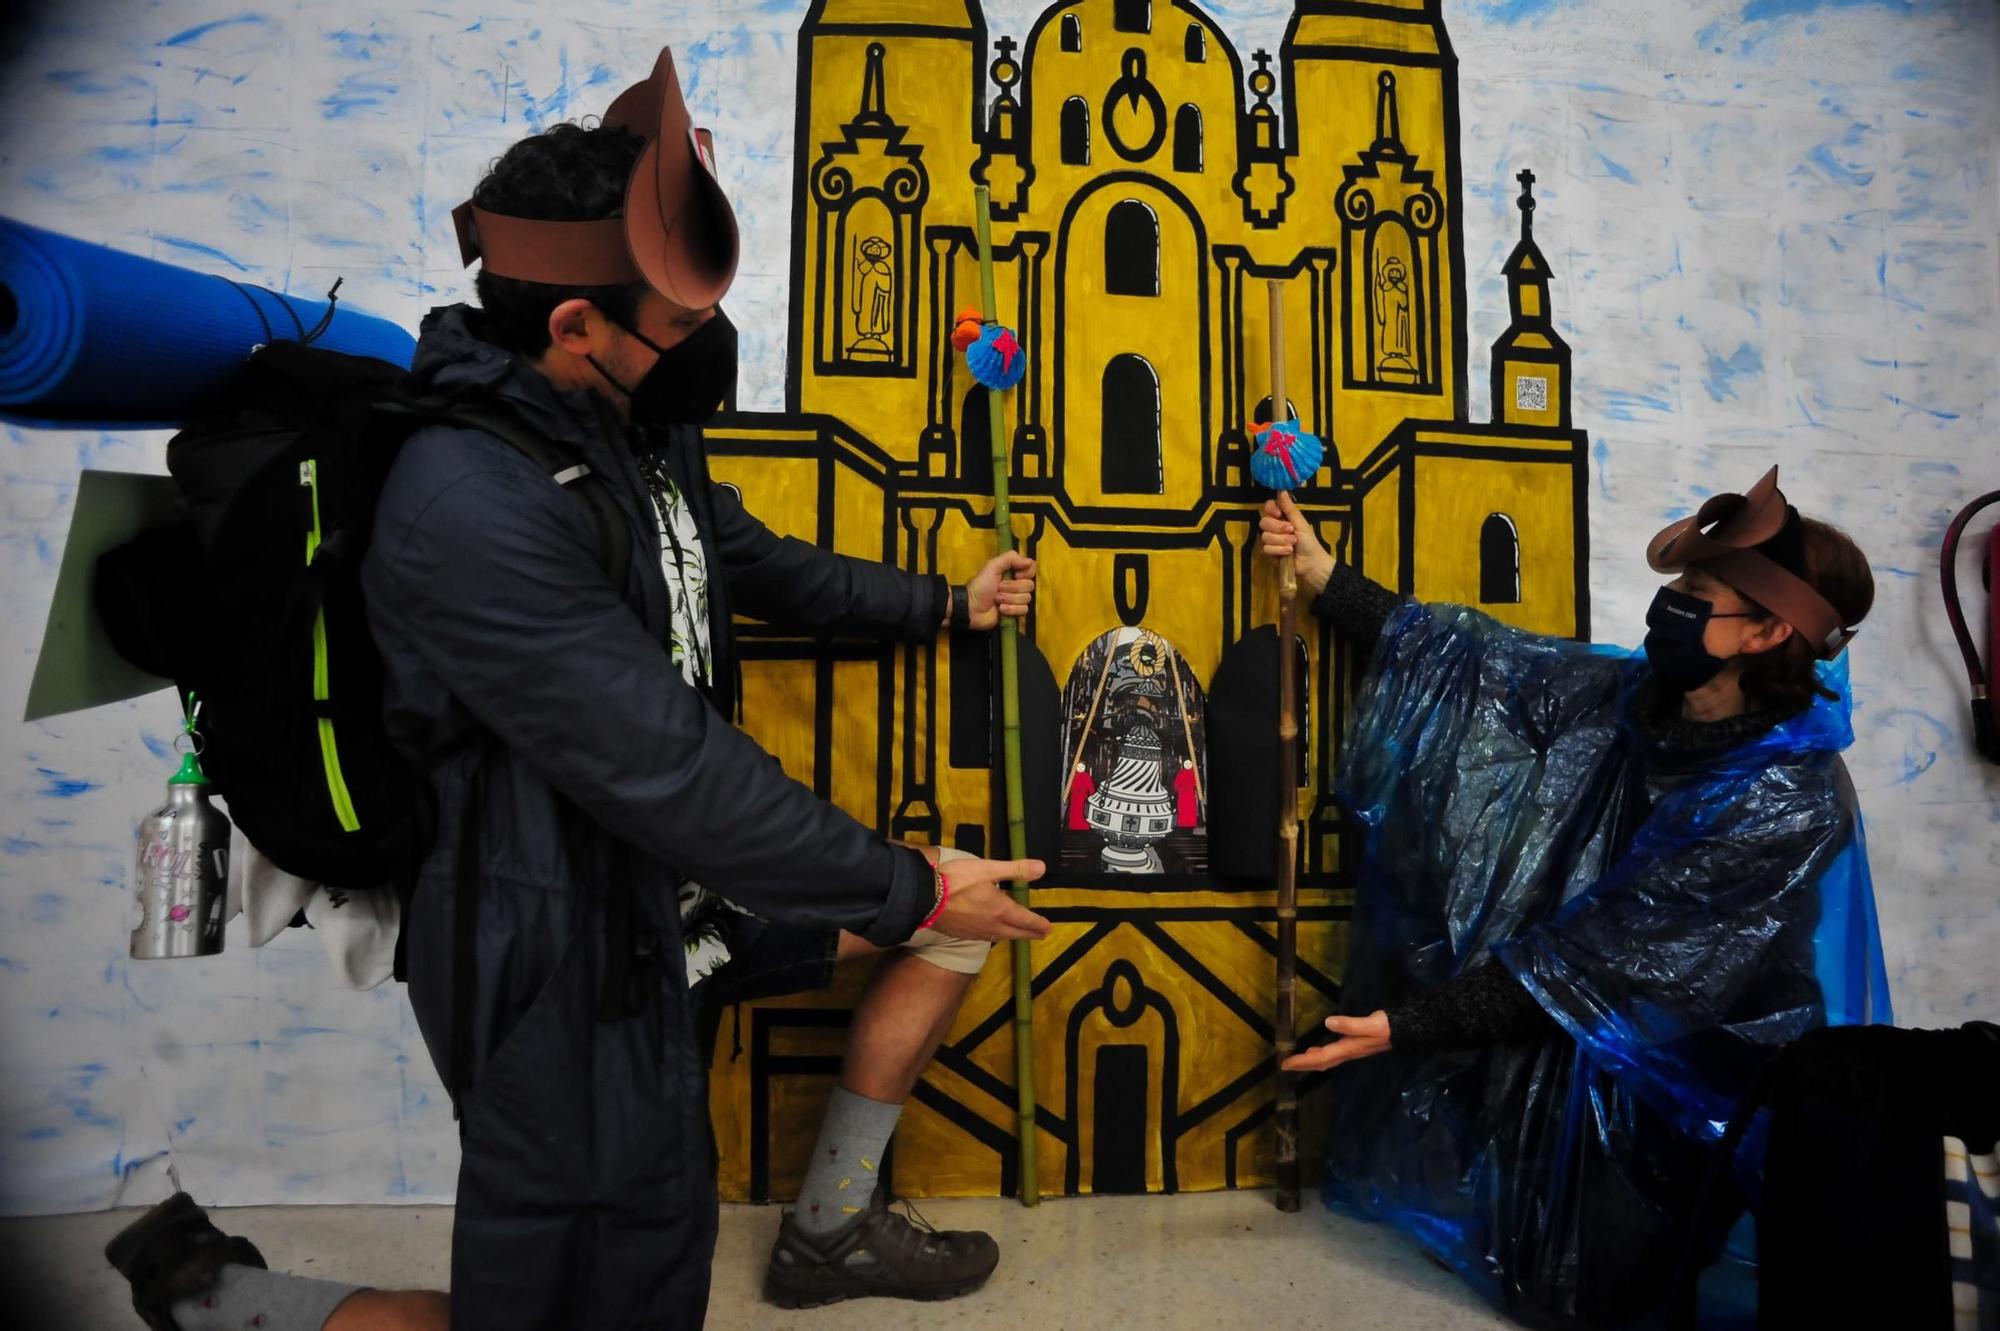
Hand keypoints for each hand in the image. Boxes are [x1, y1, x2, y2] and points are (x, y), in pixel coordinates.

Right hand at [929, 856, 1051, 942]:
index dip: (1038, 924)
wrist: (924, 898)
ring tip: (1018, 934)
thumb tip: (1042, 868)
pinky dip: (995, 936)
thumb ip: (1015, 869)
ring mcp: (976, 932)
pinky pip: (985, 937)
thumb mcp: (988, 869)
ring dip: (1013, 936)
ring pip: (1000, 937)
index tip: (1048, 928)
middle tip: (1041, 935)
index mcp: (1001, 909)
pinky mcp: (961, 934)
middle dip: (1030, 934)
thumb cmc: (957, 880)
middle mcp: (992, 925)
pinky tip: (990, 933)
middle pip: (1015, 933)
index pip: (1025, 920)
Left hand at [964, 551, 1036, 629]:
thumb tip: (1030, 561)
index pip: (1031, 569)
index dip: (1026, 573)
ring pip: (1026, 598)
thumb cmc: (980, 586)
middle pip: (1029, 585)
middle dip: (1012, 588)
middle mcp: (1016, 584)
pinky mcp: (1015, 612)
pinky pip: (1023, 610)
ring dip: (1009, 599)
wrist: (971, 608)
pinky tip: (1000, 610)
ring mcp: (1016, 599)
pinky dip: (1011, 609)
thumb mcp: (992, 567)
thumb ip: (1010, 558)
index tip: (1015, 575)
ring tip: (996, 600)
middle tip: (998, 589)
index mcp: (1012, 572)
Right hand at [1259, 492, 1334, 596]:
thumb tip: (1282, 490)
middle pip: (1263, 522)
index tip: (1279, 514)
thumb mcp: (1300, 523)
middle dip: (1278, 528)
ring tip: (1293, 545)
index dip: (1271, 510)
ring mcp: (1271, 541)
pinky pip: (1266, 549)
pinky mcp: (1269, 553)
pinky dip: (1279, 550)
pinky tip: (1288, 553)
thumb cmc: (1309, 542)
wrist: (1312, 563)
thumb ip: (1290, 508)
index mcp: (1282, 518)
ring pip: (1265, 536)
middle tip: (1291, 531)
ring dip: (1281, 541)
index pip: (1268, 507)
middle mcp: (1274, 528)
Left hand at [1280, 1010, 1390, 1072]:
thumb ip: (1351, 1024)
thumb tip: (1329, 1022)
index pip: (1321, 1058)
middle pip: (1322, 1062)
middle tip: (1285, 1065)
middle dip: (1303, 1064)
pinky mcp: (1353, 1046)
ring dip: (1310, 1061)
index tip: (1286, 1063)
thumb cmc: (1387, 1027)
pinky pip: (1332, 1054)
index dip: (1303, 1061)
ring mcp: (1350, 1050)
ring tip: (1296, 1060)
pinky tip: (1315, 1051)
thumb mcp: (1371, 1024)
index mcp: (1348, 1048)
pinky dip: (1319, 1055)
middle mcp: (1347, 1052)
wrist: (1403, 1031)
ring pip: (1326, 1060)